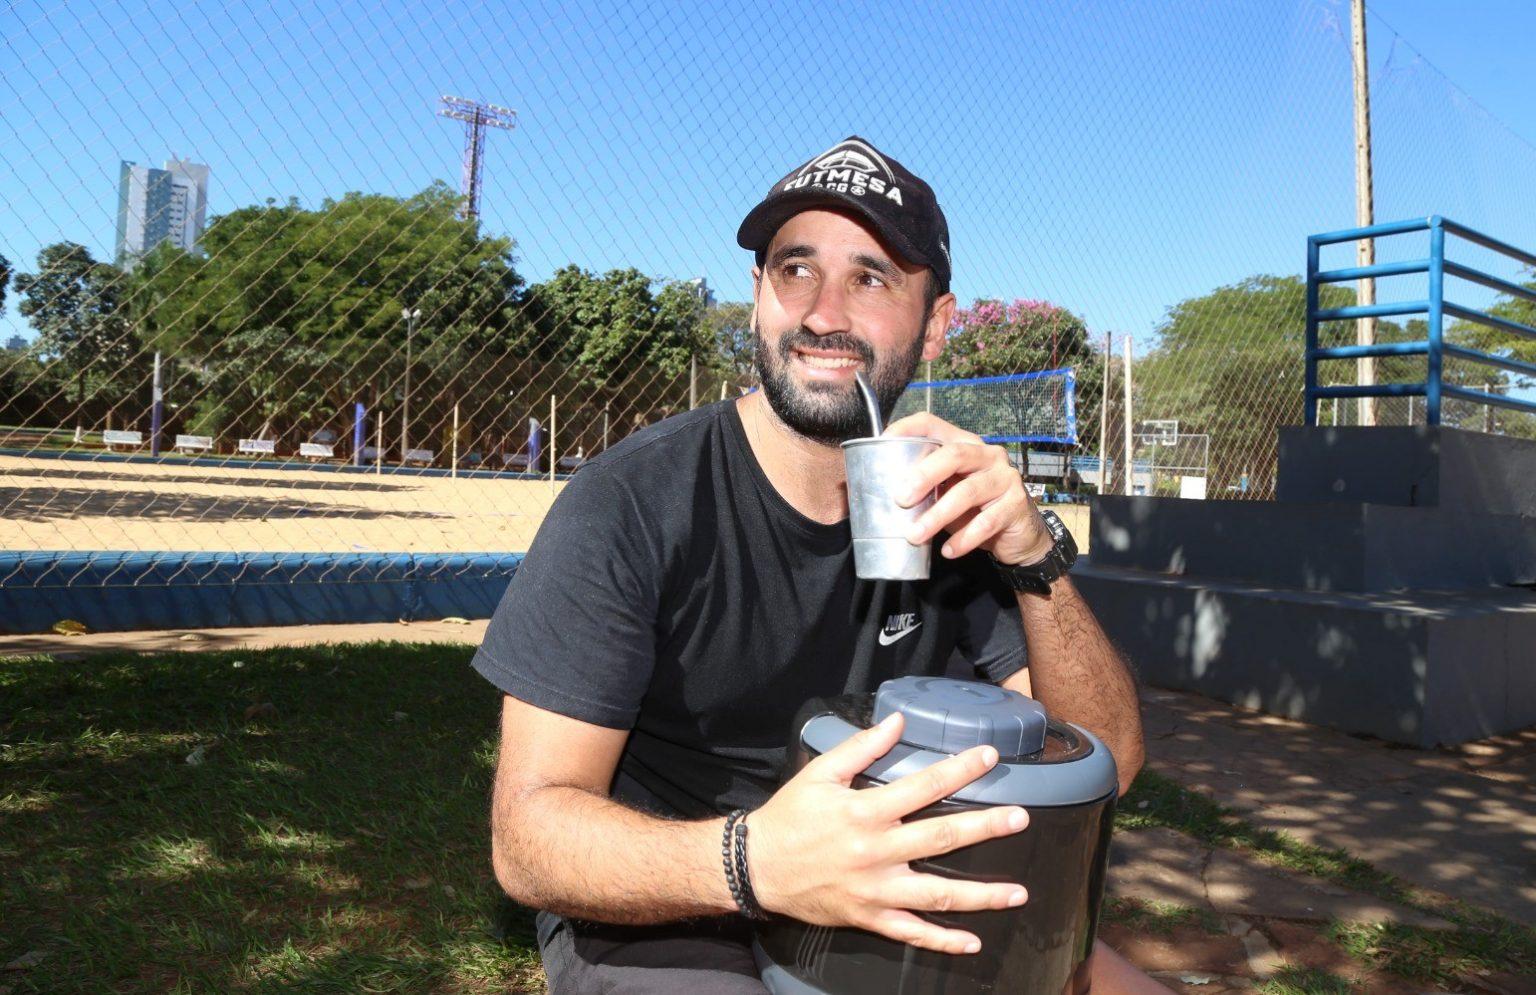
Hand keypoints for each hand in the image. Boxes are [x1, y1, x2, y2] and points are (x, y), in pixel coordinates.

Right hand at [746, 711, 1029, 954]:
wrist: (755, 868)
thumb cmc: (789, 816)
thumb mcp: (819, 773)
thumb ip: (861, 747)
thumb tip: (898, 721)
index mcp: (865, 812)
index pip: (922, 786)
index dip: (959, 770)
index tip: (990, 757)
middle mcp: (875, 852)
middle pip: (940, 840)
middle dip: (985, 828)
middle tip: (1020, 818)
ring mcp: (875, 890)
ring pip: (936, 896)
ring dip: (980, 896)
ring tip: (1018, 892)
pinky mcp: (868, 917)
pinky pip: (911, 934)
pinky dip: (942, 941)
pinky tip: (973, 942)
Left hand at [884, 411, 1050, 565]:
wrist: (1019, 535)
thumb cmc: (975, 511)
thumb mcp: (946, 493)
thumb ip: (925, 488)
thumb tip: (880, 494)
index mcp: (964, 444)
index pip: (933, 424)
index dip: (907, 429)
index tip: (883, 443)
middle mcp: (987, 454)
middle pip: (953, 455)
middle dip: (923, 476)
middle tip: (900, 500)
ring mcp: (1004, 477)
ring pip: (967, 492)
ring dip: (937, 516)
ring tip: (915, 535)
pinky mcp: (1016, 504)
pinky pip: (986, 522)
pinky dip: (963, 538)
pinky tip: (948, 550)